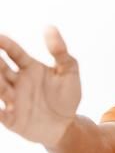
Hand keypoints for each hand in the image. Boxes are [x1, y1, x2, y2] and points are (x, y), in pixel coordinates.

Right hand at [0, 26, 80, 146]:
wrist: (66, 124)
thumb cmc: (67, 96)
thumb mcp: (69, 72)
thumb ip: (60, 52)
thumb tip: (50, 27)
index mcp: (29, 67)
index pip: (14, 53)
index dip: (5, 44)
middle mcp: (17, 81)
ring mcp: (12, 99)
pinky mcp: (10, 118)